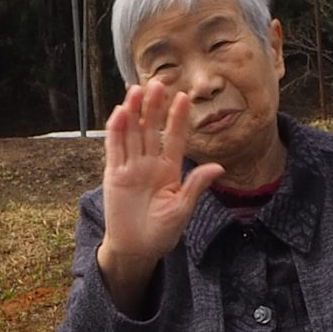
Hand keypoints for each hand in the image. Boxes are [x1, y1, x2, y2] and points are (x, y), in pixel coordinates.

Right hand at [95, 83, 224, 311]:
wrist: (137, 249)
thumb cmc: (162, 231)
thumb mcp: (182, 208)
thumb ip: (195, 185)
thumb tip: (218, 166)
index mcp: (169, 169)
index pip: (174, 138)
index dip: (178, 118)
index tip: (185, 97)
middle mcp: (149, 163)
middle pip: (151, 129)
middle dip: (155, 107)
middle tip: (159, 82)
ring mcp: (131, 167)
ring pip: (132, 133)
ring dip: (134, 112)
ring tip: (137, 90)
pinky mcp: (114, 175)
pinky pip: (114, 149)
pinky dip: (116, 131)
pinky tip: (120, 113)